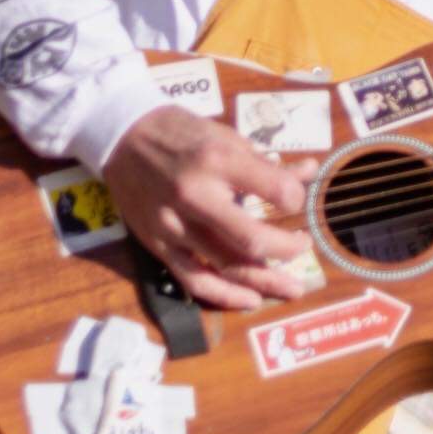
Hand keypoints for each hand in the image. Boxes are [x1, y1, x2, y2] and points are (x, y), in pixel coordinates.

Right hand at [101, 104, 317, 310]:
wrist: (122, 137)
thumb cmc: (181, 133)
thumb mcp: (227, 137)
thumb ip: (267, 163)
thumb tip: (310, 171)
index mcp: (217, 160)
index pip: (274, 189)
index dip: (296, 198)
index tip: (298, 200)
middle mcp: (195, 195)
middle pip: (251, 238)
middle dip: (287, 249)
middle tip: (304, 247)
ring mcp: (173, 225)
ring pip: (226, 266)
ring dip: (265, 281)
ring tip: (292, 289)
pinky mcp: (157, 245)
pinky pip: (194, 279)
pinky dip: (225, 295)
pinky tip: (251, 299)